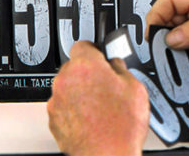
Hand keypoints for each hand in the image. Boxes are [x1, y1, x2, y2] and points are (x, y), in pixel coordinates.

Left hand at [47, 41, 149, 155]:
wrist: (109, 155)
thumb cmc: (121, 126)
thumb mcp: (135, 86)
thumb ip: (121, 67)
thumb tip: (116, 63)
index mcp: (85, 66)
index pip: (84, 44)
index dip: (95, 50)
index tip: (100, 55)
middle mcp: (66, 81)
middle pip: (75, 66)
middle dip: (89, 72)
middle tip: (107, 83)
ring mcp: (57, 101)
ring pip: (69, 87)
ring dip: (81, 91)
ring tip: (102, 104)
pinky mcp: (54, 120)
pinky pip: (64, 106)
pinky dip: (75, 109)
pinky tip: (93, 117)